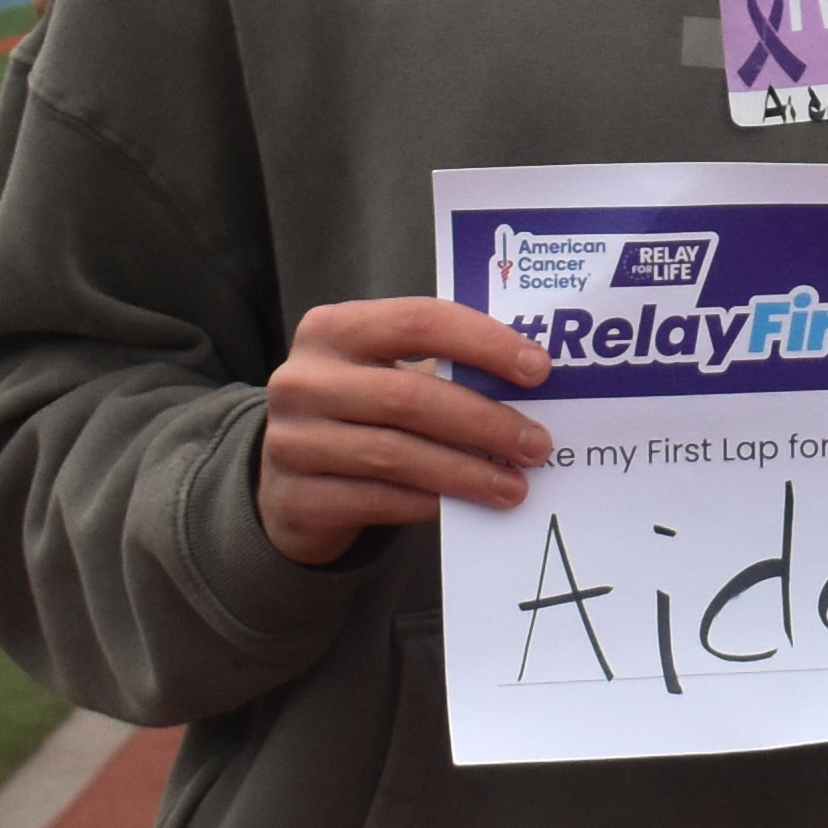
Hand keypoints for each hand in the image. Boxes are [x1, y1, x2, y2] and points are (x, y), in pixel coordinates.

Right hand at [258, 296, 557, 562]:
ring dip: (466, 472)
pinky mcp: (296, 499)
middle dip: (485, 421)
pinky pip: (377, 500)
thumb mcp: (387, 375)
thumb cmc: (360, 416)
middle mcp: (302, 380)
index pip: (418, 321)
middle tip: (536, 444)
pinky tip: (466, 506)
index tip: (538, 371)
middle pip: (409, 396)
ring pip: (395, 455)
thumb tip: (534, 387)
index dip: (484, 343)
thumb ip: (445, 371)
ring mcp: (291, 441)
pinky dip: (430, 503)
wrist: (290, 483)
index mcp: (333, 329)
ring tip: (514, 485)